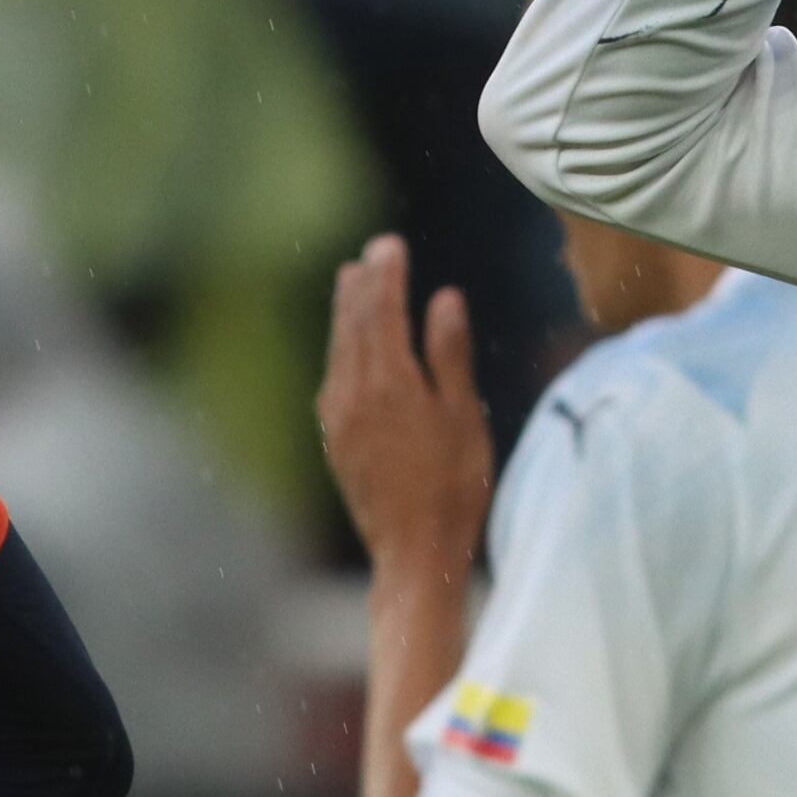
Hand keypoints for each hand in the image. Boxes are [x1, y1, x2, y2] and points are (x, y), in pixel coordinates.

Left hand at [318, 236, 493, 572]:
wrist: (414, 553)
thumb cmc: (454, 486)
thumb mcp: (464, 416)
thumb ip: (449, 354)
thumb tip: (444, 298)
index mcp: (389, 382)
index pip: (381, 310)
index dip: (386, 274)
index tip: (390, 243)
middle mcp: (353, 394)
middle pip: (352, 324)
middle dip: (362, 284)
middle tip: (372, 252)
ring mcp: (338, 419)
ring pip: (338, 350)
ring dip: (345, 312)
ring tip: (351, 282)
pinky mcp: (335, 441)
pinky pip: (333, 377)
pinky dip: (341, 348)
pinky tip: (346, 347)